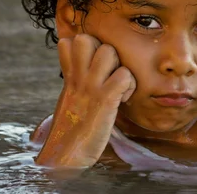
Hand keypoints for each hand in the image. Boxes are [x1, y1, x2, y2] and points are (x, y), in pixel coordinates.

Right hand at [35, 34, 135, 167]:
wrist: (66, 156)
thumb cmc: (73, 126)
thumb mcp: (70, 95)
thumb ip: (76, 74)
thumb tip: (78, 57)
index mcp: (69, 76)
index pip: (73, 40)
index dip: (88, 48)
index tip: (93, 67)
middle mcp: (77, 77)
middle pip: (90, 39)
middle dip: (105, 51)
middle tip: (108, 74)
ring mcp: (90, 87)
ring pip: (109, 52)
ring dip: (119, 66)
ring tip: (117, 85)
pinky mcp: (105, 99)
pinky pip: (125, 75)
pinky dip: (129, 85)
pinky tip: (122, 99)